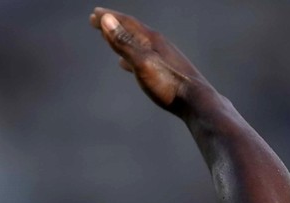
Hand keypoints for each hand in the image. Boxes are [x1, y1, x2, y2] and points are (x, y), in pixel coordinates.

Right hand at [89, 8, 212, 114]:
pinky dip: (130, 56)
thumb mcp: (142, 63)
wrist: (196, 101)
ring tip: (109, 38)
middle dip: (113, 24)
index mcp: (151, 40)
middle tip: (96, 20)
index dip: (109, 17)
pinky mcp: (165, 70)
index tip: (94, 13)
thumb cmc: (168, 84)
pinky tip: (126, 64)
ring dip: (121, 39)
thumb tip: (106, 20)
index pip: (126, 23)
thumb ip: (123, 42)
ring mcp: (162, 56)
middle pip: (131, 30)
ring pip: (136, 42)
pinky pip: (142, 57)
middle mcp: (157, 44)